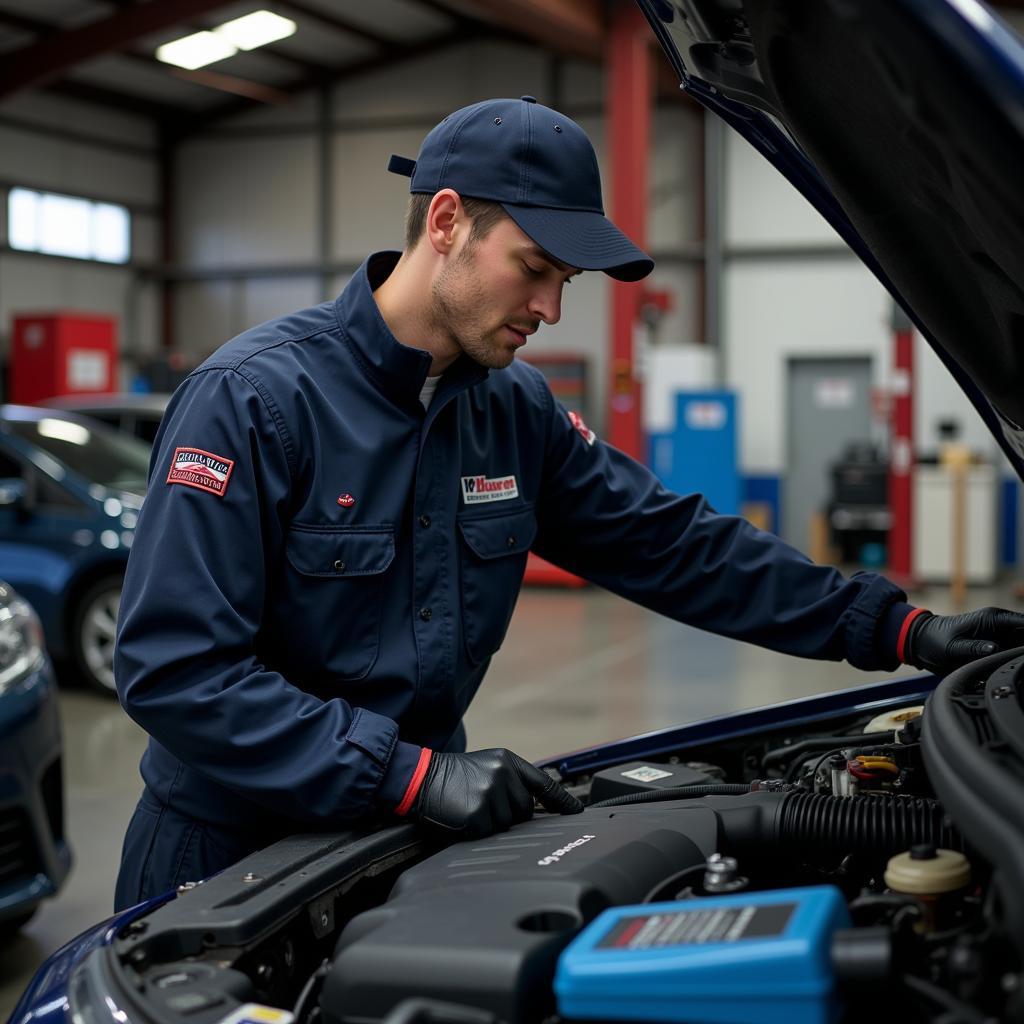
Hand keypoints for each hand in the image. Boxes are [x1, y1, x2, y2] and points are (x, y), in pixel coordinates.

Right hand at [410, 748, 582, 836]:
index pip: (544, 783)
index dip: (562, 801)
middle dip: (509, 814)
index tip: (577, 812)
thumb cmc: (452, 775)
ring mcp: (492, 794)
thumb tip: (530, 807)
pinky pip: (488, 833)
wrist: (420, 777)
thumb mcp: (486, 766)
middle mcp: (504, 775)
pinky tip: (463, 816)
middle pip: (525, 810)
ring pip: (508, 824)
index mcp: (508, 761)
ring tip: (470, 807)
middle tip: (482, 803)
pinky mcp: (479, 814)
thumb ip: (510, 781)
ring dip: (491, 823)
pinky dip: (477, 831)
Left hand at [903, 607, 1023, 673]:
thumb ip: (973, 648)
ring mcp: (998, 635)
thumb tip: (994, 648)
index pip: (1023, 623)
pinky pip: (1012, 652)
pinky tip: (1013, 668)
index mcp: (990, 618)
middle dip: (1023, 650)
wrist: (922, 642)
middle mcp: (998, 624)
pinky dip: (1014, 659)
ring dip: (1019, 656)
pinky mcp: (996, 645)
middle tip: (1020, 663)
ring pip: (1020, 645)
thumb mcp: (952, 646)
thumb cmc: (934, 640)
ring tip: (1015, 666)